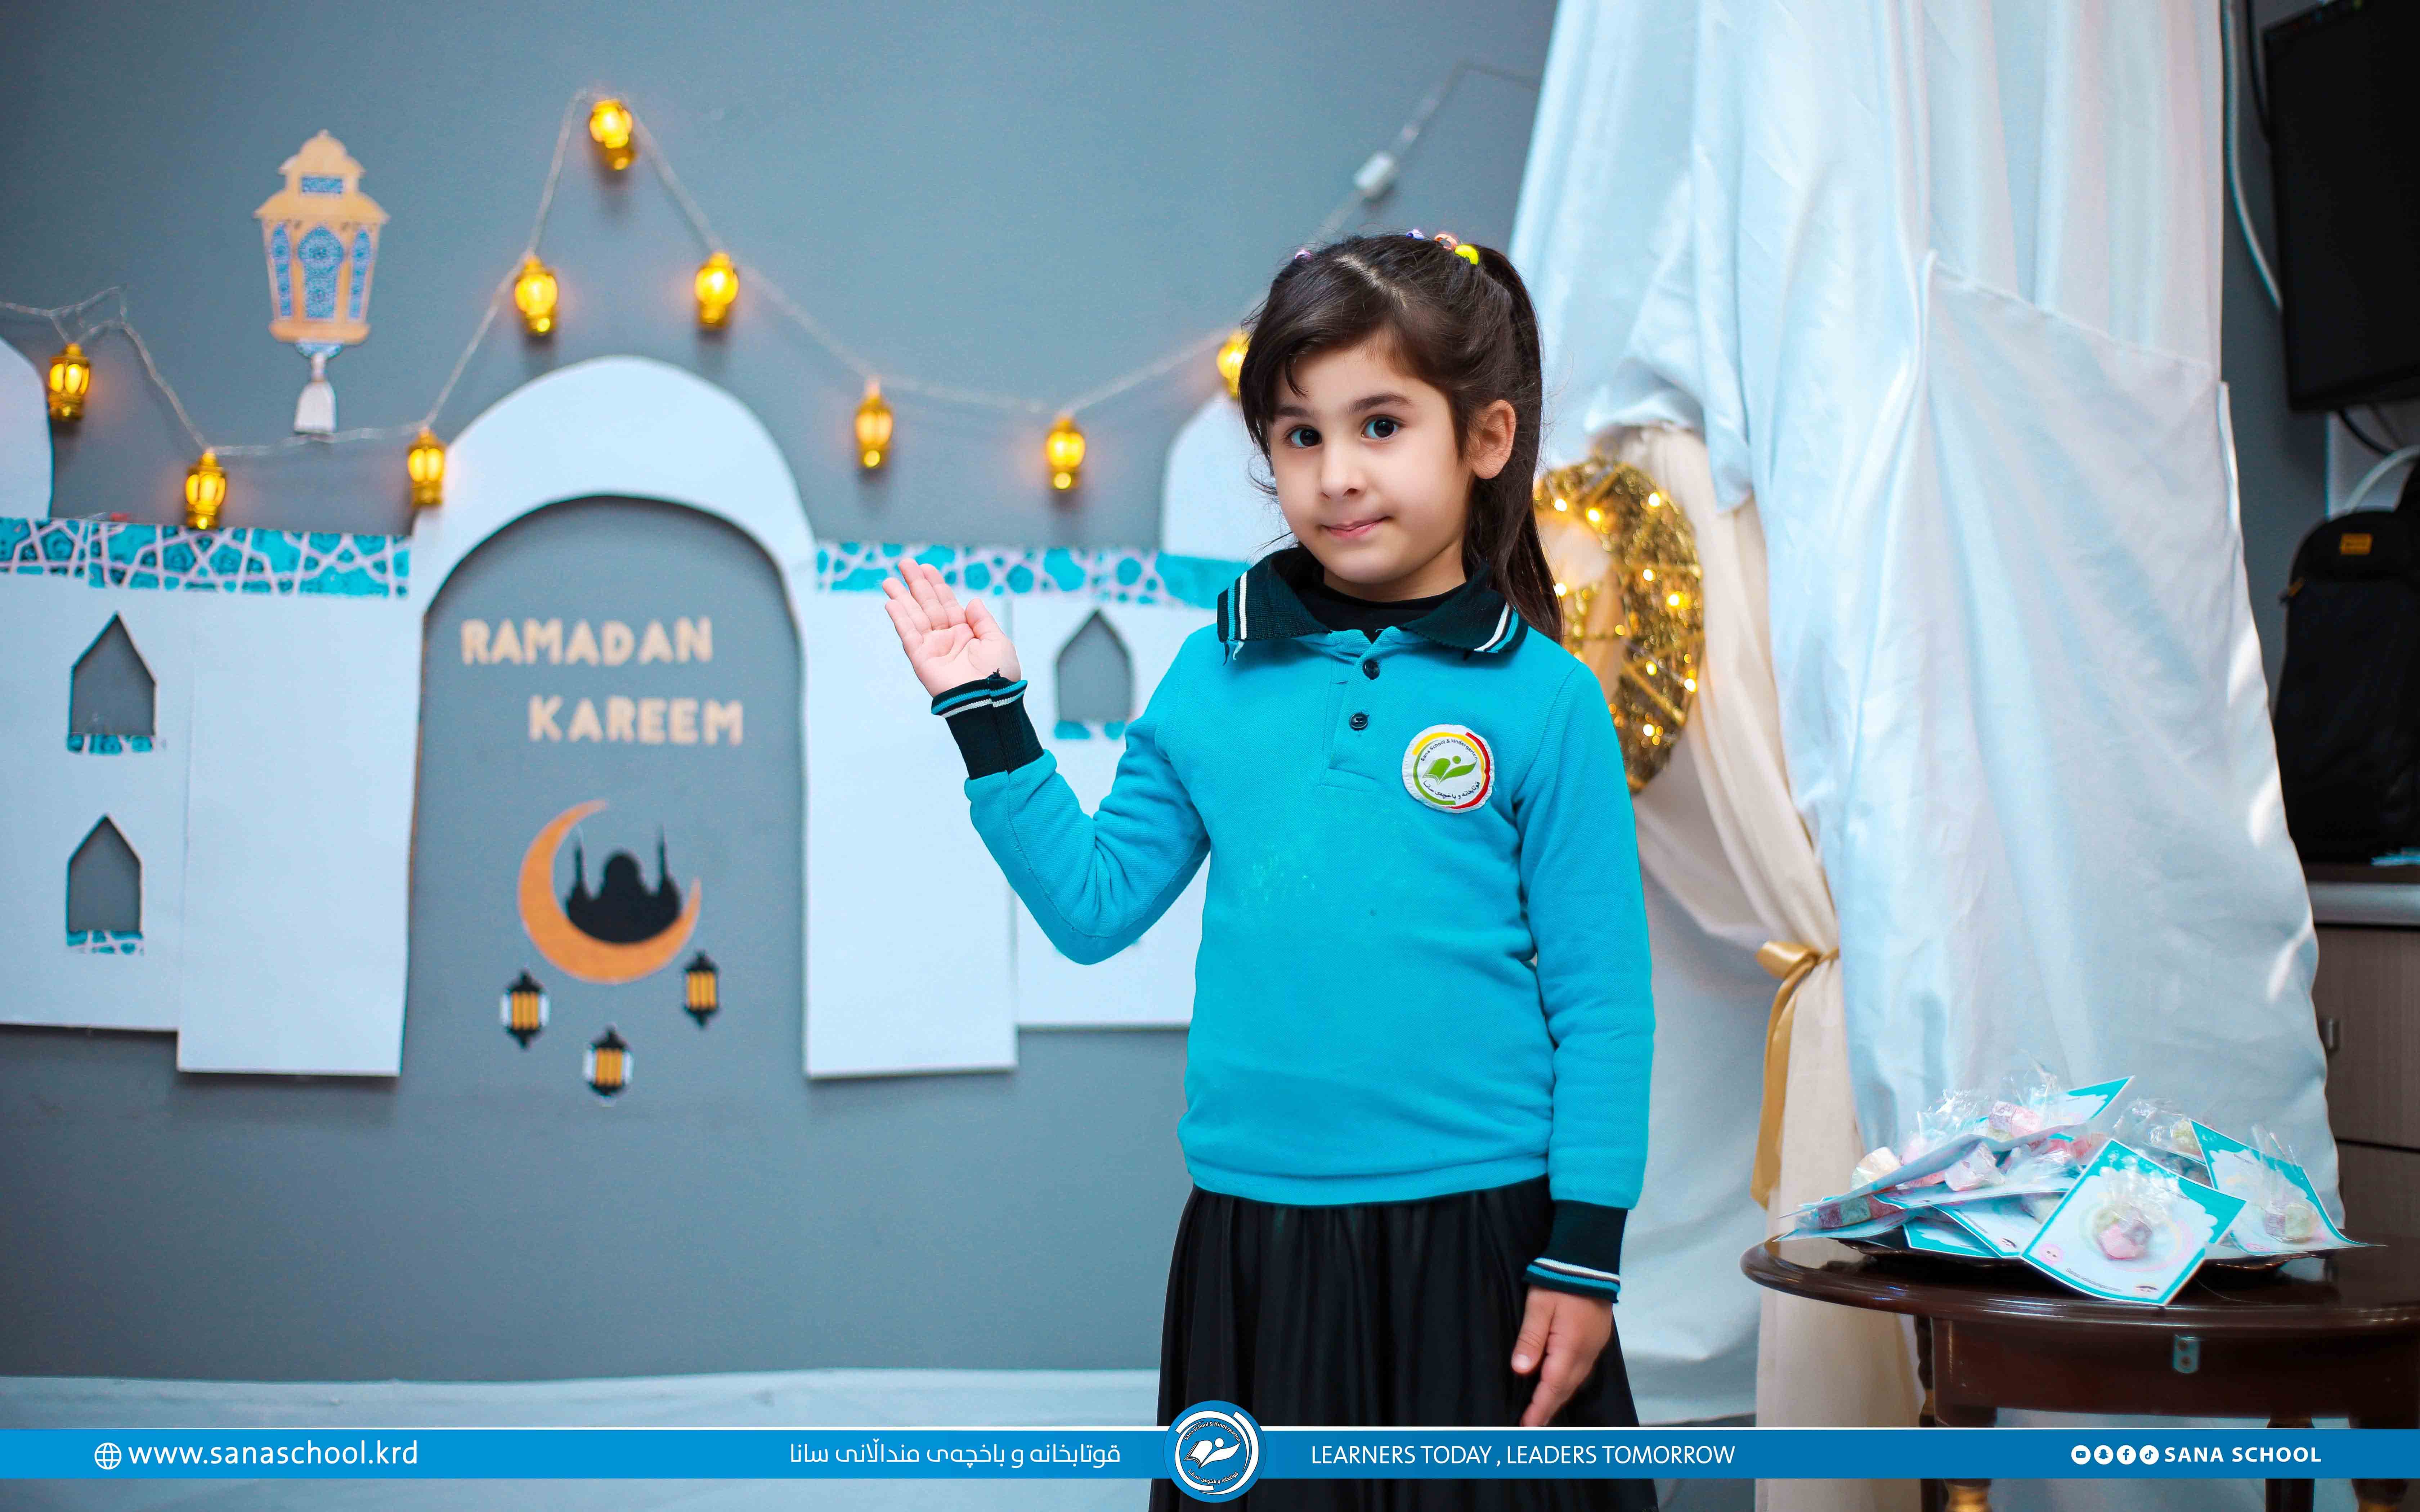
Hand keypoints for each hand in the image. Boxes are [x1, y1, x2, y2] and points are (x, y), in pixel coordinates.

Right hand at [879, 560, 1021, 694]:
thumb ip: (983, 620)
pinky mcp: (922, 660)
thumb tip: (972, 601)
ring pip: (914, 617)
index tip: (926, 567)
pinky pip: (909, 636)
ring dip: (901, 598)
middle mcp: (947, 637)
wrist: (989, 700)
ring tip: (889, 580)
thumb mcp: (997, 641)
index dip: (936, 584)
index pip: (947, 602)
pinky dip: (900, 620)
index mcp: (966, 632)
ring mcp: (933, 648)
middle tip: (904, 563)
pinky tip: (891, 603)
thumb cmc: (998, 674)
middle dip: (916, 584)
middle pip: (927, 605)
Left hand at [1510, 1285, 1610, 1427]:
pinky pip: (1581, 1370)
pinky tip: (1559, 1385)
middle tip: (1532, 1426)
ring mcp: (1594, 1347)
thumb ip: (1530, 1339)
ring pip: (1575, 1381)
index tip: (1527, 1427)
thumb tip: (1520, 1370)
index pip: (1552, 1387)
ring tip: (1542, 1410)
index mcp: (1569, 1348)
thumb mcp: (1538, 1306)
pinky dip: (1568, 1383)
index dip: (1539, 1408)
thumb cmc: (1559, 1281)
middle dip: (1548, 1409)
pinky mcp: (1596, 1340)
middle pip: (1565, 1389)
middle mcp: (1585, 1353)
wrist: (1589, 1260)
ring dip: (1558, 1397)